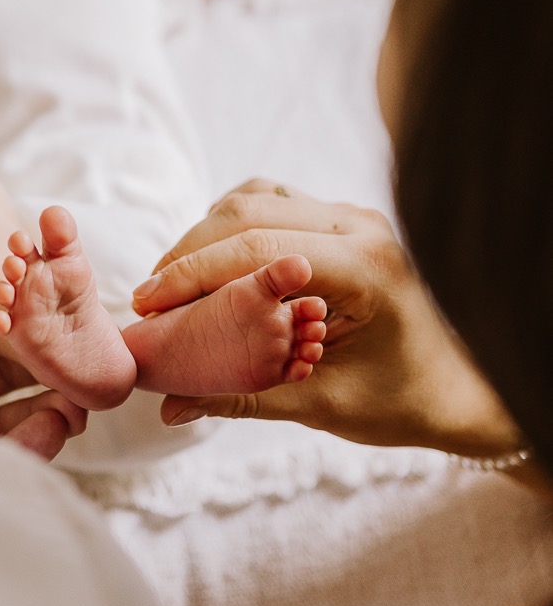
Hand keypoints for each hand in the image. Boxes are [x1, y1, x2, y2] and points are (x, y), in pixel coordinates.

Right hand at [127, 179, 524, 457]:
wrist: (458, 388)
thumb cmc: (403, 401)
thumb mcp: (322, 406)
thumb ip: (243, 396)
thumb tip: (169, 405)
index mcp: (366, 268)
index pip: (258, 252)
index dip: (193, 275)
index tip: (148, 306)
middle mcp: (361, 226)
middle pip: (247, 214)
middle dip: (188, 255)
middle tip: (148, 299)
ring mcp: (352, 216)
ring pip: (255, 199)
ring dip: (205, 235)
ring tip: (171, 282)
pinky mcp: (341, 219)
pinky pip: (271, 201)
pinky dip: (230, 226)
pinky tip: (210, 263)